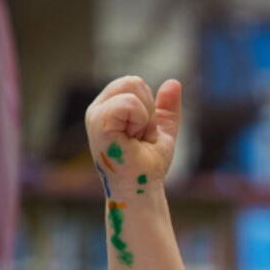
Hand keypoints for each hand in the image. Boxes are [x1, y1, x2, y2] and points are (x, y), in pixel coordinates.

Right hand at [84, 76, 182, 190]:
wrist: (142, 187)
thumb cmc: (147, 164)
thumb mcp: (162, 131)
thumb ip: (167, 108)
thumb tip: (174, 82)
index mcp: (109, 107)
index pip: (135, 83)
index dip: (148, 108)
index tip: (143, 133)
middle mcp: (98, 107)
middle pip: (133, 81)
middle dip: (147, 111)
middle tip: (139, 136)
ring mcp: (95, 114)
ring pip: (132, 88)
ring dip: (144, 118)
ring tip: (134, 139)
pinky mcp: (98, 122)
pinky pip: (129, 103)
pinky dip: (139, 121)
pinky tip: (131, 139)